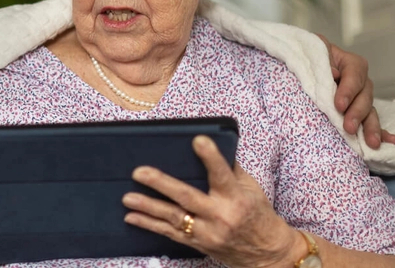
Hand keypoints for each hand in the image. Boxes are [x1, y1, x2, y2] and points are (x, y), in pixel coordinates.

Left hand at [122, 136, 301, 267]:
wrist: (267, 253)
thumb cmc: (258, 214)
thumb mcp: (251, 189)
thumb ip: (231, 169)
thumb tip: (212, 143)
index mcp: (236, 198)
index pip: (222, 174)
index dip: (210, 157)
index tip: (198, 140)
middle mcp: (220, 216)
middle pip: (187, 198)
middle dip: (161, 184)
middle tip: (140, 172)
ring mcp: (207, 232)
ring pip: (174, 218)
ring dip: (148, 207)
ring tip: (127, 197)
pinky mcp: (198, 244)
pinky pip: (170, 234)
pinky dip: (149, 225)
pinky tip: (131, 217)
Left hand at [318, 34, 394, 147]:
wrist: (303, 65)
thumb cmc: (308, 57)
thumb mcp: (313, 52)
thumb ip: (322, 60)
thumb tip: (334, 75)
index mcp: (350, 63)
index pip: (354, 75)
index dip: (348, 91)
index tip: (339, 105)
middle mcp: (360, 80)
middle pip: (365, 96)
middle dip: (358, 113)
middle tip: (349, 127)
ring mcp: (361, 97)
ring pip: (369, 111)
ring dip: (371, 127)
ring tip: (371, 142)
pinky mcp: (358, 111)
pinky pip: (370, 121)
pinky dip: (380, 132)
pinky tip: (390, 141)